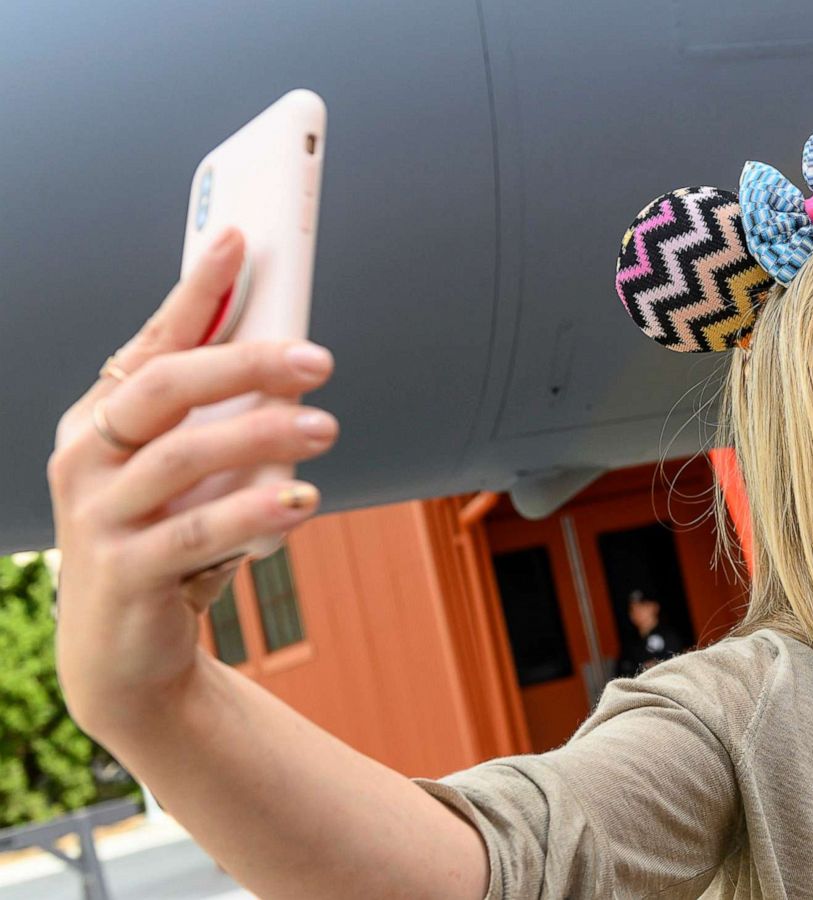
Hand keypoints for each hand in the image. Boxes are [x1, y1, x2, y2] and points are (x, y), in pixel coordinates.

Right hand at [47, 228, 337, 735]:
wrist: (125, 651)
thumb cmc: (167, 539)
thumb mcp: (187, 472)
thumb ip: (220, 417)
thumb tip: (290, 348)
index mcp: (100, 418)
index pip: (151, 343)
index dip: (193, 291)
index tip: (238, 239)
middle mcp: (86, 456)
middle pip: (166, 387)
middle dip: (246, 361)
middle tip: (320, 358)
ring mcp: (97, 514)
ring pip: (185, 455)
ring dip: (263, 434)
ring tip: (326, 426)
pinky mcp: (125, 571)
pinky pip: (197, 531)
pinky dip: (254, 510)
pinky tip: (303, 498)